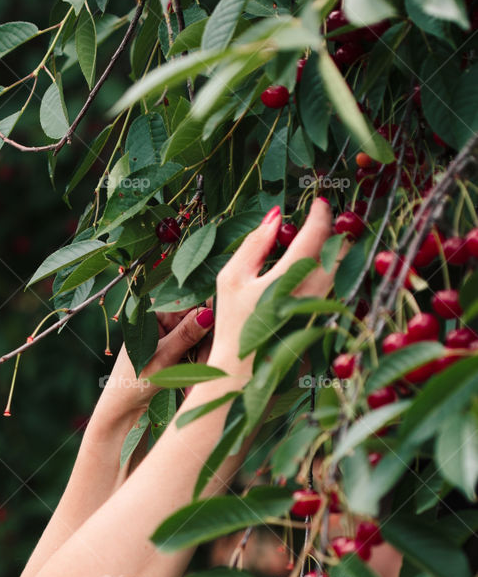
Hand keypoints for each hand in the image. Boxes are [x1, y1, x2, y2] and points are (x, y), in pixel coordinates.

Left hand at [99, 298, 215, 417]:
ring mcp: (172, 334)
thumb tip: (209, 313)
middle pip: (199, 324)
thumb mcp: (163, 357)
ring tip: (192, 385)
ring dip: (201, 361)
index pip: (190, 305)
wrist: (124, 407)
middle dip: (204, 348)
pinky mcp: (177, 349)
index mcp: (155, 313)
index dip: (208, 318)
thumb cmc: (135, 381)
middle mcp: (164, 319)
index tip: (220, 332)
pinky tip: (191, 384)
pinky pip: (197, 351)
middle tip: (203, 368)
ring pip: (202, 340)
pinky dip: (197, 366)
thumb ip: (186, 335)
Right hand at [211, 198, 340, 368]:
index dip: (321, 213)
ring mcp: (325, 309)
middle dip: (336, 232)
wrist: (243, 372)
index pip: (316, 234)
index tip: (320, 204)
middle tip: (323, 225)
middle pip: (341, 250)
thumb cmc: (233, 325)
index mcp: (288, 277)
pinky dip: (334, 277)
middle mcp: (314, 292)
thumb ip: (254, 244)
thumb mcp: (231, 279)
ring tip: (319, 249)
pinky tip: (316, 279)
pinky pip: (340, 291)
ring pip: (344, 270)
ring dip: (337, 254)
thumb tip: (276, 215)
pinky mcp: (328, 322)